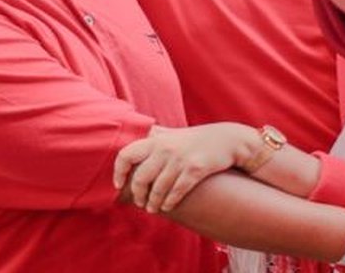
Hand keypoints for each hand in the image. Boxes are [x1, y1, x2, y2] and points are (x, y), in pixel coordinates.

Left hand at [113, 123, 258, 212]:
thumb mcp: (171, 135)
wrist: (226, 140)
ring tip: (153, 209)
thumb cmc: (194, 140)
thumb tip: (131, 145)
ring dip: (153, 203)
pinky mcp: (196, 169)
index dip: (118, 172)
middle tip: (140, 202)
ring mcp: (180, 159)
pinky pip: (177, 191)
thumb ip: (153, 138)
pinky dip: (170, 202)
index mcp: (155, 140)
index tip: (118, 184)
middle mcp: (165, 148)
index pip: (126, 155)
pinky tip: (167, 206)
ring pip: (158, 188)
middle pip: (140, 177)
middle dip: (137, 194)